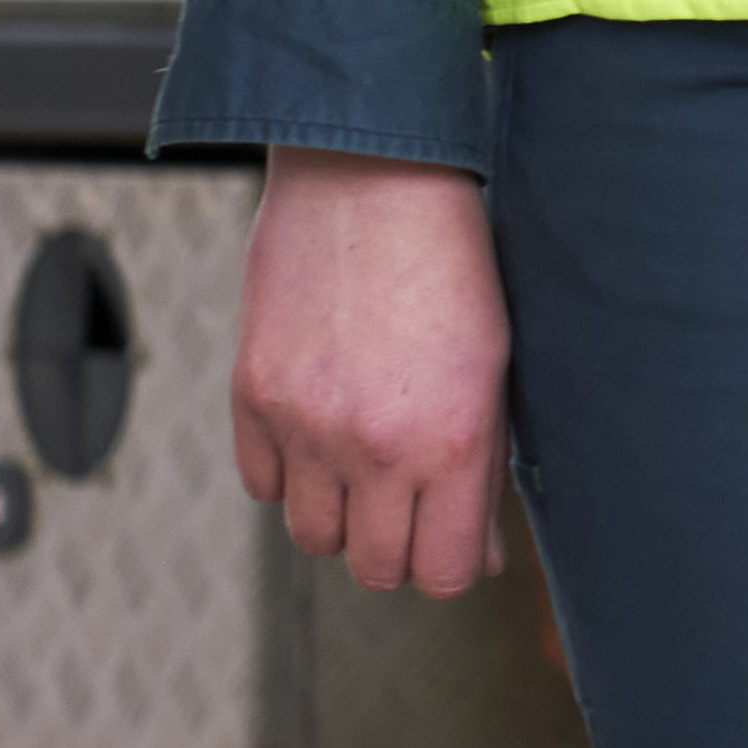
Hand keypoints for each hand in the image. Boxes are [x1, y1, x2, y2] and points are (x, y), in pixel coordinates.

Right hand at [232, 149, 511, 598]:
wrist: (370, 175)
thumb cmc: (451, 259)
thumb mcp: (496, 366)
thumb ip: (486, 465)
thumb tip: (481, 553)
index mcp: (454, 440)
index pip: (447, 572)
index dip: (453, 565)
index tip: (452, 541)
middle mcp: (377, 446)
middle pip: (377, 569)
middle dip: (398, 549)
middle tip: (410, 505)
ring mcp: (307, 426)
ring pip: (313, 537)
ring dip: (340, 516)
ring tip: (364, 463)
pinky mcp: (252, 398)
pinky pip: (262, 485)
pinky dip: (288, 474)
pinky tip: (317, 428)